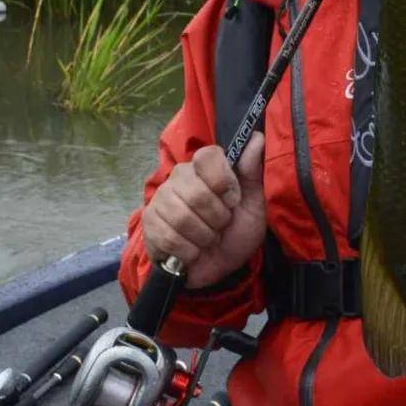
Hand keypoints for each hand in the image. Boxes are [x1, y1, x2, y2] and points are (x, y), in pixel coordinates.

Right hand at [142, 138, 265, 289]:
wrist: (220, 268)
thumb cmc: (237, 232)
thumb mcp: (253, 205)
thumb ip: (252, 173)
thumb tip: (256, 137)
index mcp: (205, 167)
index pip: (208, 156)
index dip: (224, 182)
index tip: (233, 200)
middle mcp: (179, 177)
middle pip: (197, 194)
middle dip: (217, 219)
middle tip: (220, 226)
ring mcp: (161, 199)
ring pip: (182, 218)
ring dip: (204, 237)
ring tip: (207, 239)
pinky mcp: (149, 223)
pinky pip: (169, 237)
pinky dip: (189, 251)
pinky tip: (193, 251)